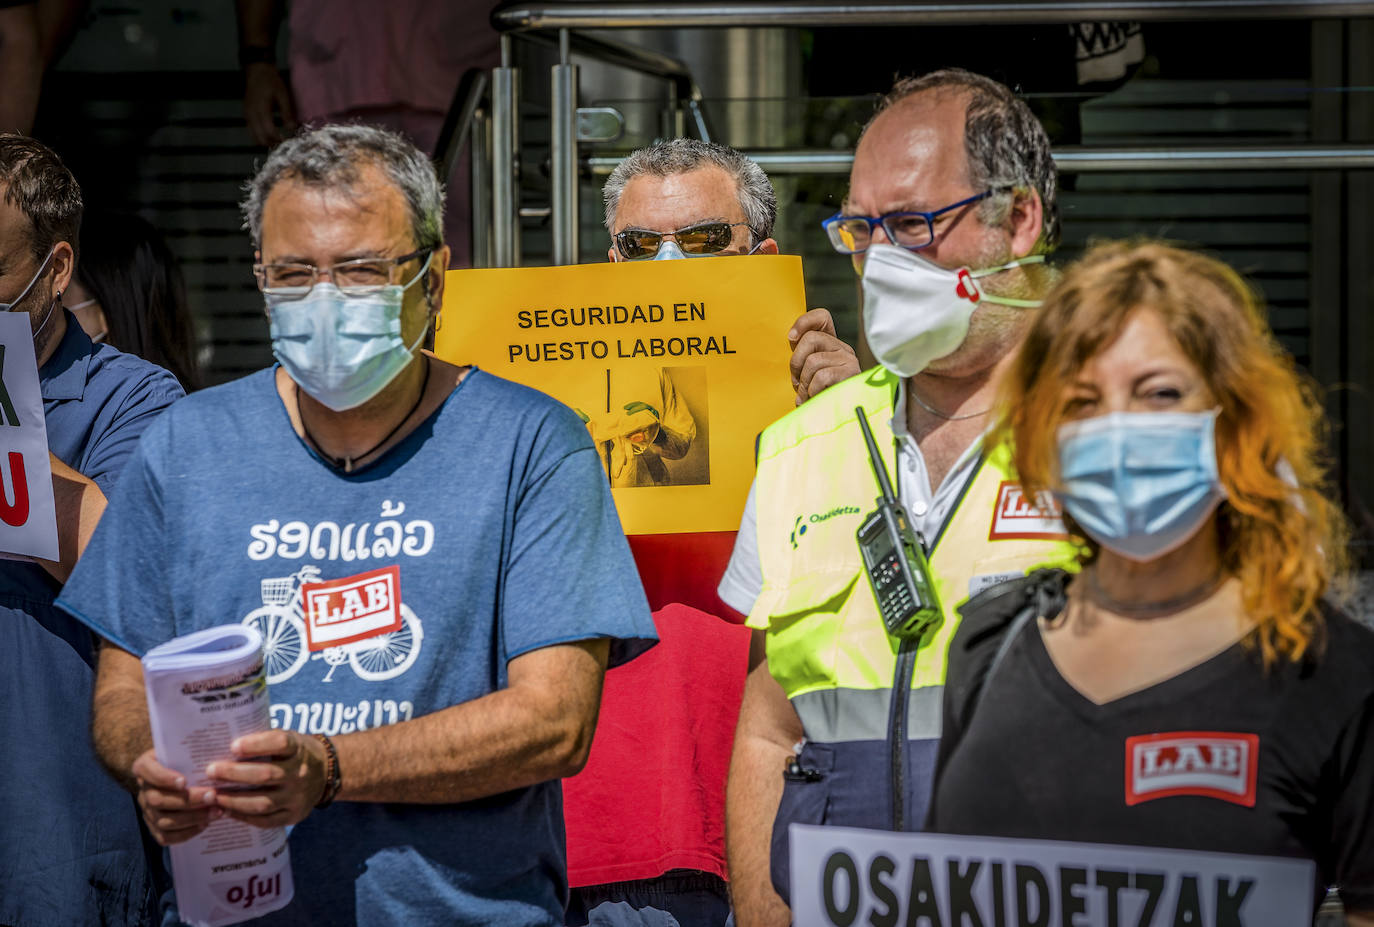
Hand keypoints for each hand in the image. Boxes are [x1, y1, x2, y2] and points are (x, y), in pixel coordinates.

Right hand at [132, 749, 220, 845]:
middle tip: (213, 796)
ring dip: (192, 818)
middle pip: (157, 800)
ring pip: (163, 820)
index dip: (163, 778)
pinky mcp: (154, 827)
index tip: (184, 781)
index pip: (146, 770)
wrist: (183, 774)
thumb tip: (224, 750)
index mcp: (144, 765)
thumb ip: (196, 749)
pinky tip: (205, 824)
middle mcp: (143, 789)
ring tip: (216, 811)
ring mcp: (147, 810)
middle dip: (188, 800)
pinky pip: (165, 836)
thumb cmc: (188, 757)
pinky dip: (186, 833)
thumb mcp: (188, 749)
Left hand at [208, 729, 326, 828]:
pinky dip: (243, 816)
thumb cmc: (295, 752)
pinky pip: (265, 820)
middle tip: (210, 771)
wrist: (327, 772)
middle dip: (234, 774)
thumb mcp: (289, 738)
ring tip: (213, 795)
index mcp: (298, 749)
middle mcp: (300, 773)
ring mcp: (297, 797)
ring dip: (234, 800)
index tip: (233, 745)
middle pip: (265, 775)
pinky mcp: (294, 815)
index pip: (280, 743)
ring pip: (262, 802)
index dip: (256, 745)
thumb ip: (264, 741)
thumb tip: (224, 744)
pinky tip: (226, 810)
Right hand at [243, 61, 296, 145]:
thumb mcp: (283, 95)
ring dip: (264, 140)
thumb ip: (287, 112)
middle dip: (271, 143)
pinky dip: (259, 135)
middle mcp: (251, 114)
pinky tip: (269, 134)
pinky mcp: (246, 113)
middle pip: (259, 137)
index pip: (269, 131)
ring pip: (253, 135)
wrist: (257, 70)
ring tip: (277, 140)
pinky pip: (250, 129)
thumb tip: (292, 128)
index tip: (287, 142)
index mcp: (261, 109)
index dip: (278, 139)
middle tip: (283, 144)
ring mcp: (247, 114)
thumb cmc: (271, 81)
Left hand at [788, 308, 859, 404]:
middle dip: (796, 361)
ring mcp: (848, 359)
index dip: (804, 321)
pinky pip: (822, 376)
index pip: (822, 317)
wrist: (846, 416)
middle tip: (797, 381)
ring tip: (806, 395)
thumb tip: (792, 337)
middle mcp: (842, 348)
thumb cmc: (822, 396)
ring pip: (813, 361)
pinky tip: (814, 399)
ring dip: (804, 382)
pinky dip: (813, 390)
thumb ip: (803, 358)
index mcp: (832, 344)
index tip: (791, 338)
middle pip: (811, 338)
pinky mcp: (851, 373)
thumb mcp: (809, 375)